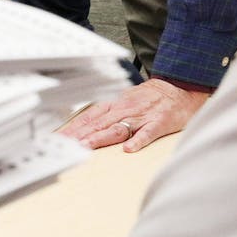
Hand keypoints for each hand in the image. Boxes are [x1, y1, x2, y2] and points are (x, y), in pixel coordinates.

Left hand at [59, 78, 209, 151]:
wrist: (178, 87)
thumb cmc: (148, 98)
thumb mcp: (123, 100)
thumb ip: (105, 113)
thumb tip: (82, 126)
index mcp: (114, 105)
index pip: (88, 117)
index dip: (72, 128)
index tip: (58, 138)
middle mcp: (124, 110)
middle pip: (98, 124)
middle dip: (79, 135)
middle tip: (64, 145)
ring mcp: (141, 116)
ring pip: (118, 128)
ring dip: (101, 138)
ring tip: (86, 147)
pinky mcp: (159, 123)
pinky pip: (147, 133)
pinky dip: (138, 140)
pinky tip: (128, 149)